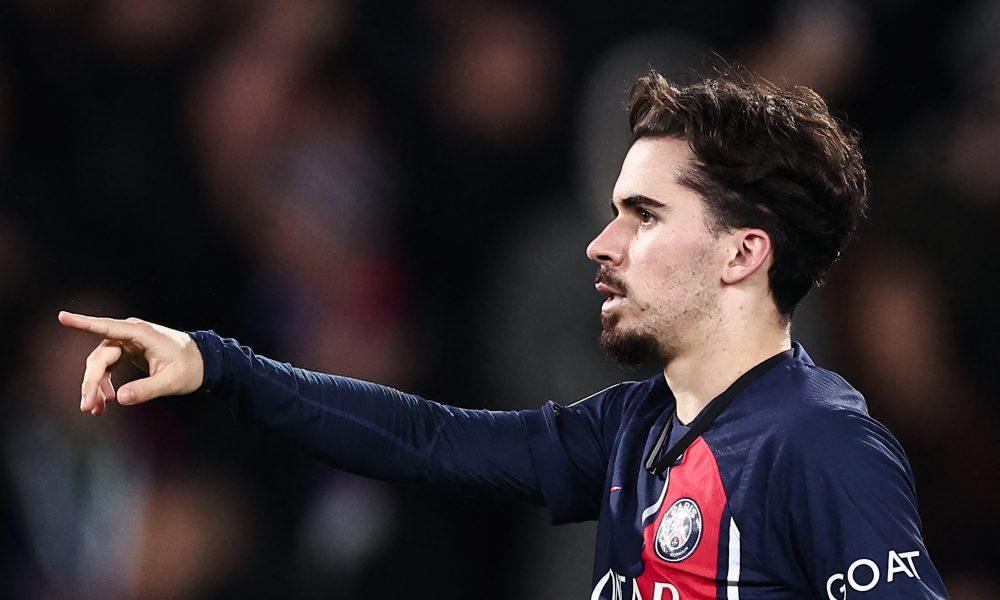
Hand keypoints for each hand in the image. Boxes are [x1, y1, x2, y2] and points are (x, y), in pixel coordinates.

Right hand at [58, 311, 205, 415]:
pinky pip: (107, 368)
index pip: (107, 327)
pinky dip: (104, 385)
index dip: (84, 323)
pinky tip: (105, 402)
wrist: (203, 362)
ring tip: (95, 410)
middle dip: (91, 383)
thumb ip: (147, 389)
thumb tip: (120, 399)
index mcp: (141, 334)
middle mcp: (130, 334)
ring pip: (100, 364)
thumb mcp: (171, 382)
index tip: (62, 317)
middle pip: (99, 357)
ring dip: (95, 387)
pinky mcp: (127, 352)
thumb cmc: (190, 368)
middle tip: (87, 407)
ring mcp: (127, 342)